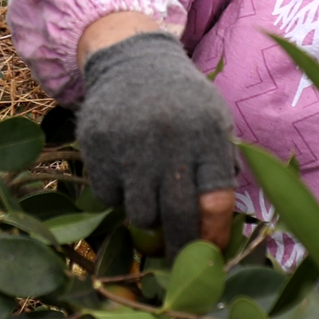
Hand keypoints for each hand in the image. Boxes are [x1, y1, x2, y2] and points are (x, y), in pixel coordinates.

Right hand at [75, 29, 236, 252]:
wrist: (133, 61)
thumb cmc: (182, 102)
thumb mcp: (214, 122)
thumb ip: (220, 168)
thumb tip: (218, 229)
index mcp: (207, 135)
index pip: (215, 202)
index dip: (214, 235)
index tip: (210, 250)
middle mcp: (170, 140)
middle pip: (177, 216)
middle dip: (180, 245)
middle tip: (178, 257)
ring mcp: (130, 144)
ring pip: (140, 215)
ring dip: (147, 216)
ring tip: (149, 196)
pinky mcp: (97, 146)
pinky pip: (108, 198)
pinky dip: (117, 196)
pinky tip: (124, 173)